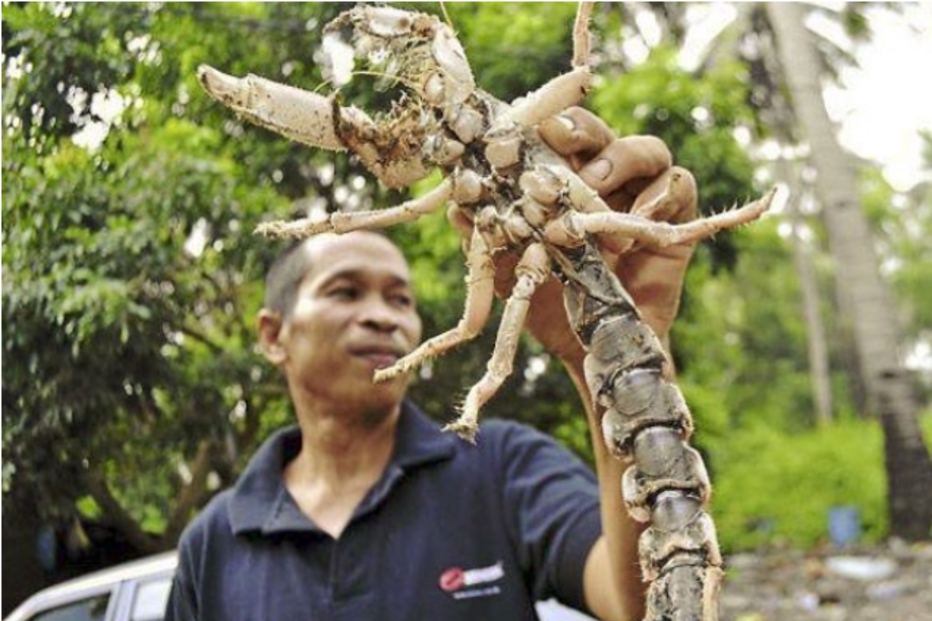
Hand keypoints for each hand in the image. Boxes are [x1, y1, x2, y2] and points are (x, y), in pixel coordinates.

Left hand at [448, 107, 697, 363]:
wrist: (592, 350)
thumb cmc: (551, 305)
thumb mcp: (512, 274)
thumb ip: (487, 241)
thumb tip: (454, 209)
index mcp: (562, 183)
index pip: (554, 138)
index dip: (541, 125)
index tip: (524, 129)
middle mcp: (603, 180)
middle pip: (597, 132)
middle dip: (579, 128)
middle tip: (559, 138)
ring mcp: (640, 195)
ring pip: (645, 149)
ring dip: (620, 159)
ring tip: (596, 186)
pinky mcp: (674, 217)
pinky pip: (679, 184)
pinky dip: (661, 193)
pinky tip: (639, 217)